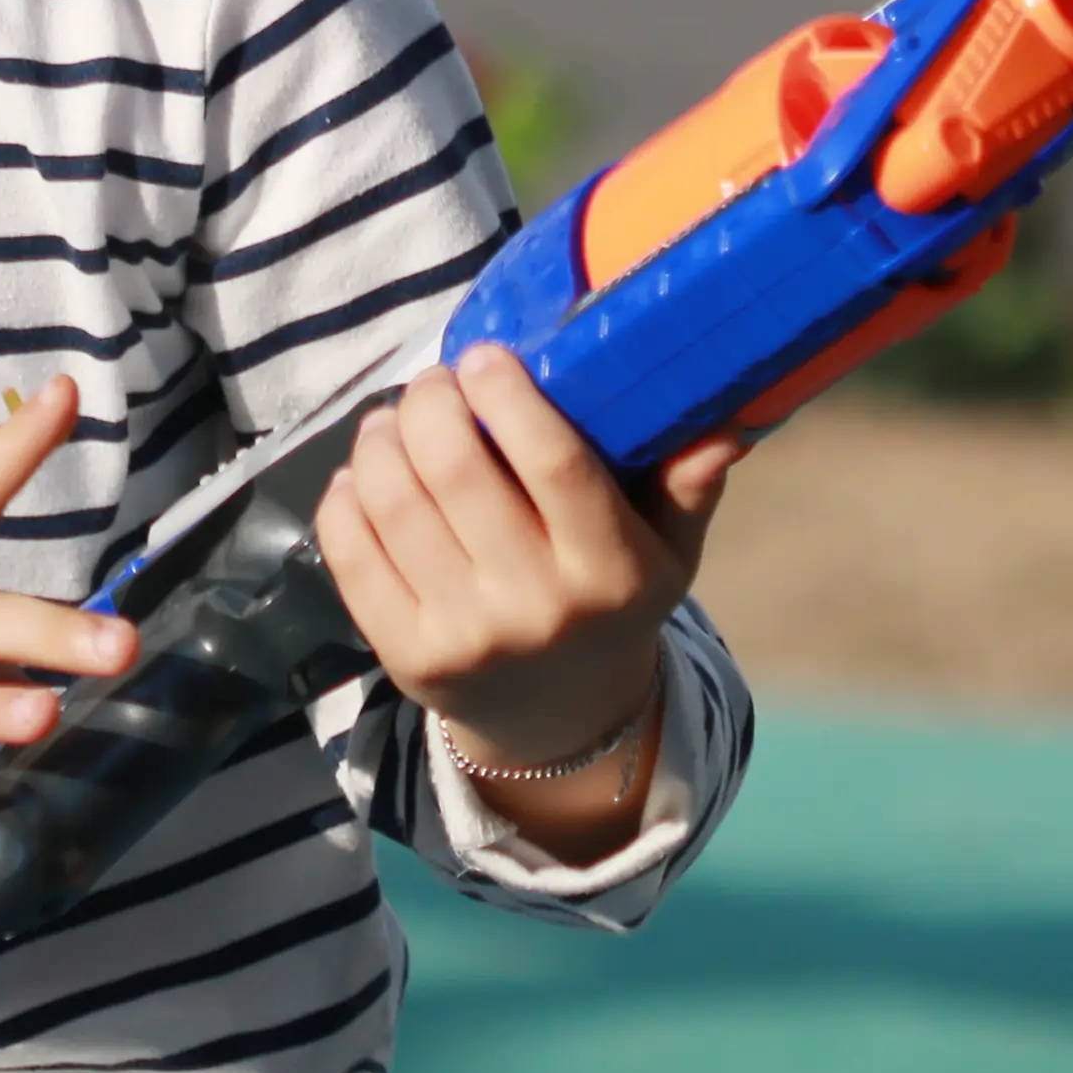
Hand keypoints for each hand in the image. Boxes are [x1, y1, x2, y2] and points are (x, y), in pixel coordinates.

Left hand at [315, 345, 744, 775]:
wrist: (560, 718)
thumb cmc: (610, 599)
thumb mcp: (669, 550)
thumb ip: (689, 482)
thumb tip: (728, 423)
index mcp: (609, 569)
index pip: (554, 463)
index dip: (509, 397)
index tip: (484, 355)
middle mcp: (537, 607)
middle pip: (457, 472)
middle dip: (430, 402)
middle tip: (433, 382)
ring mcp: (466, 636)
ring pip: (394, 503)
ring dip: (380, 439)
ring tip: (393, 419)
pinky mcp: (407, 657)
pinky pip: (352, 555)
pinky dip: (345, 496)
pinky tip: (362, 473)